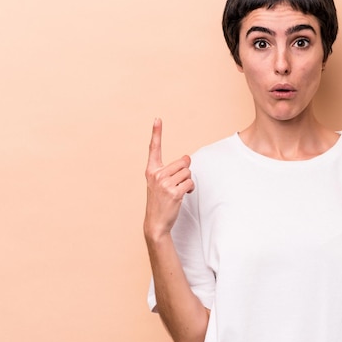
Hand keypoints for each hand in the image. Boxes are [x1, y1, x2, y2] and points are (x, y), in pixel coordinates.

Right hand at [144, 118, 194, 239]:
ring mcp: (164, 183)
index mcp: (151, 170)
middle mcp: (156, 175)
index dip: (156, 133)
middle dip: (185, 172)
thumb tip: (188, 158)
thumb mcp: (158, 183)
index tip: (158, 119)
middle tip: (177, 184)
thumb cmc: (160, 201)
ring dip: (188, 182)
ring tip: (178, 191)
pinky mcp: (174, 192)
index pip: (154, 148)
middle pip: (183, 162)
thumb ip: (171, 170)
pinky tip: (183, 195)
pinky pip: (190, 183)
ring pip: (188, 173)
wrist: (156, 223)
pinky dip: (190, 189)